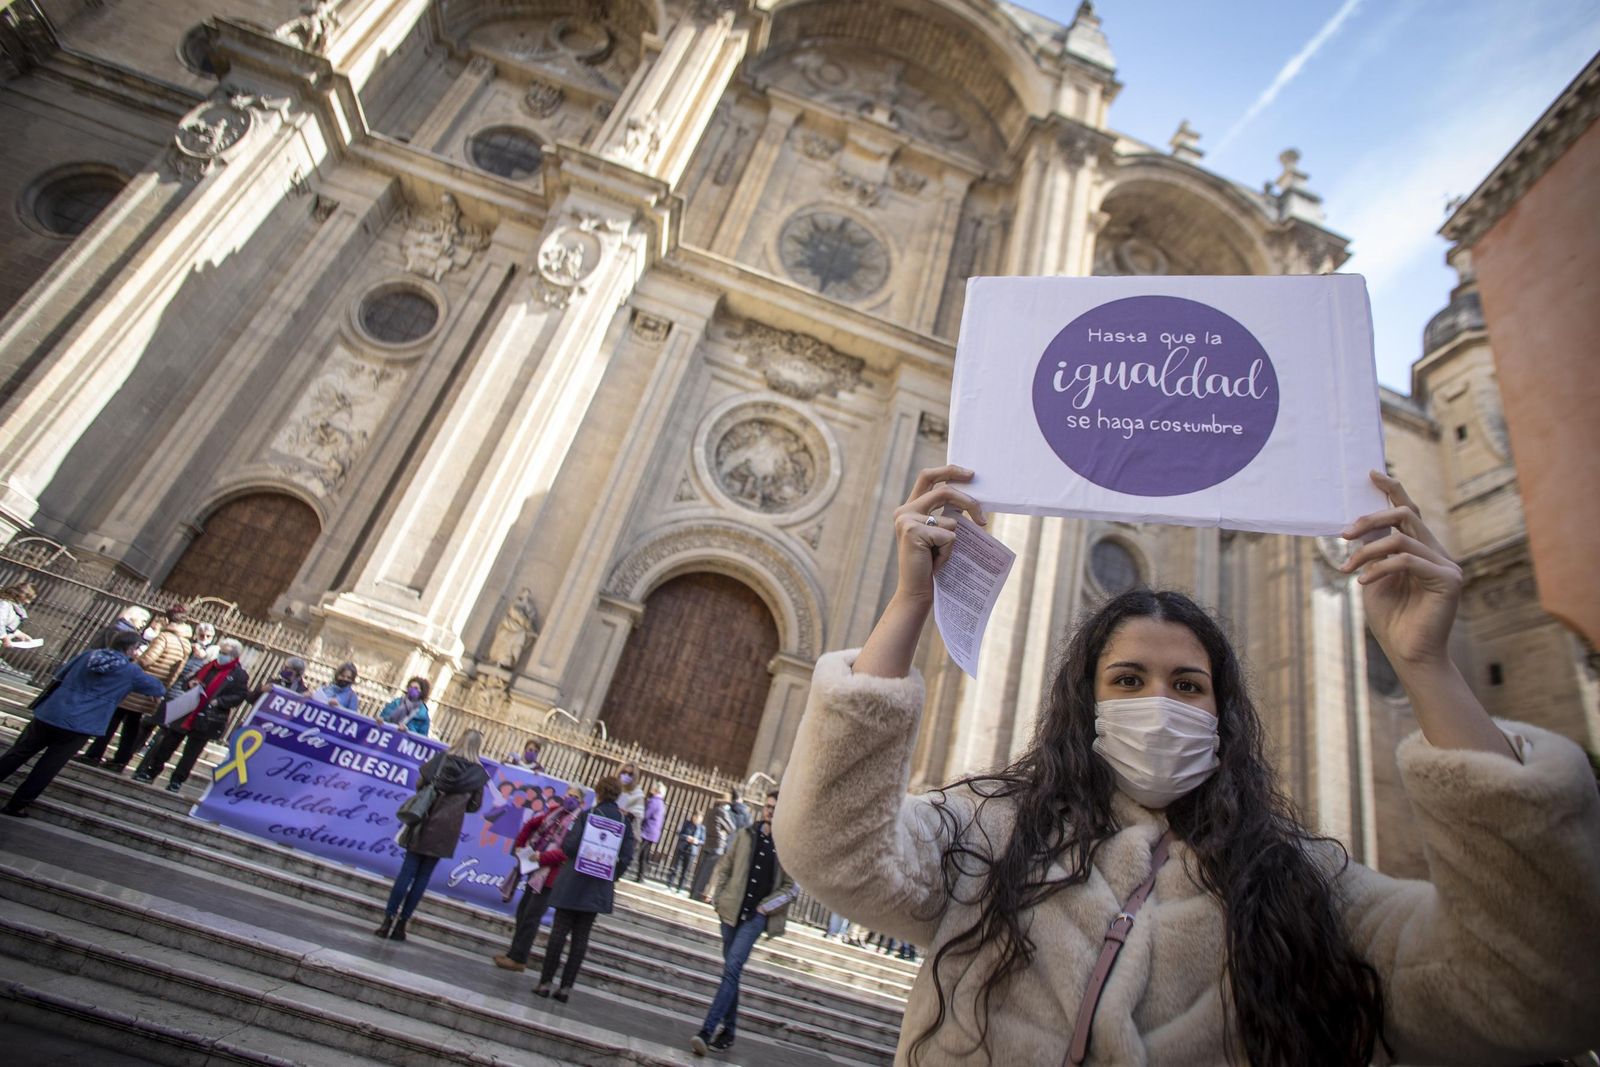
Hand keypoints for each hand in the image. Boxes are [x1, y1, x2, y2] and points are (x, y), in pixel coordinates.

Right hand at [890, 465, 985, 603]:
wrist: (917, 590)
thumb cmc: (931, 564)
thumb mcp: (938, 533)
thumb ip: (945, 513)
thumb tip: (971, 499)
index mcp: (909, 508)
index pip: (928, 477)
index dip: (949, 470)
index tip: (971, 475)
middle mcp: (904, 511)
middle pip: (944, 490)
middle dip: (968, 501)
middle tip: (983, 518)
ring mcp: (907, 520)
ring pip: (951, 519)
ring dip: (954, 541)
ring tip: (940, 556)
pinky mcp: (914, 532)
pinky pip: (949, 536)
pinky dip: (949, 551)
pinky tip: (936, 562)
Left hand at [1340, 470, 1461, 668]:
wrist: (1408, 655)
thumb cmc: (1391, 619)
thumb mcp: (1373, 577)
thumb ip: (1372, 551)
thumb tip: (1358, 525)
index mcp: (1421, 549)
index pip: (1409, 511)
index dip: (1393, 490)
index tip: (1372, 474)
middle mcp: (1437, 552)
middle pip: (1406, 515)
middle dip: (1371, 519)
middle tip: (1343, 534)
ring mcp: (1446, 565)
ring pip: (1402, 538)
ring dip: (1367, 551)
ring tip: (1348, 568)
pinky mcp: (1449, 580)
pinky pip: (1408, 560)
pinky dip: (1380, 567)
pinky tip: (1364, 581)